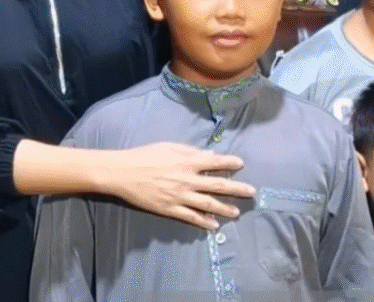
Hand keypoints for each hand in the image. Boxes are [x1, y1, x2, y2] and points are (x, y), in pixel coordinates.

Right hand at [99, 142, 254, 229]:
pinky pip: (191, 217)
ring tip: (236, 212)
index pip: (214, 162)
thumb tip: (209, 155)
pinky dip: (204, 222)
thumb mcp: (167, 147)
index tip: (241, 164)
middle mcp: (187, 179)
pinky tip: (214, 225)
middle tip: (251, 193)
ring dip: (225, 208)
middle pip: (217, 185)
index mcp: (186, 161)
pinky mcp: (171, 209)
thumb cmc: (144, 156)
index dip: (229, 162)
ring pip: (208, 204)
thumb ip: (189, 151)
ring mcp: (180, 196)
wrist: (122, 172)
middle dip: (236, 189)